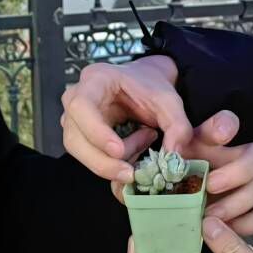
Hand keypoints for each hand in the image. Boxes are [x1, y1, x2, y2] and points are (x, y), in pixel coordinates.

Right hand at [61, 57, 190, 180]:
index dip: (96, 132)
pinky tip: (136, 147)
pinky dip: (113, 162)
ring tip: (144, 141)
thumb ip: (178, 125)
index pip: (82, 106)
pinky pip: (90, 157)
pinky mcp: (80, 136)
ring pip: (80, 152)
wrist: (143, 85)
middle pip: (74, 138)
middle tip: (131, 173)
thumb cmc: (151, 87)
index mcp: (95, 79)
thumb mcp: (170, 100)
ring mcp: (74, 119)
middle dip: (103, 161)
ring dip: (112, 161)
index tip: (119, 151)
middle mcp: (76, 99)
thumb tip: (173, 156)